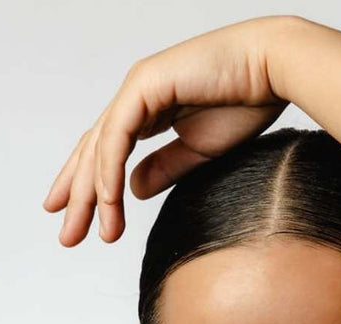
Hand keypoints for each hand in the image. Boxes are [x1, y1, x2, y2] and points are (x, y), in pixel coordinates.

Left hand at [41, 16, 292, 246]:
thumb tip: (133, 190)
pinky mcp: (145, 84)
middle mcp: (136, 97)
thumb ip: (163, 169)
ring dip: (90, 193)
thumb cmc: (245, 103)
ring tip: (85, 230)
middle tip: (68, 236)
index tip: (77, 220)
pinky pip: (117, 134)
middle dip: (78, 197)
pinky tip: (106, 200)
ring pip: (100, 146)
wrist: (272, 70)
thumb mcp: (197, 151)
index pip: (105, 152)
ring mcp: (137, 88)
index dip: (88, 187)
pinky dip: (108, 169)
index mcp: (147, 110)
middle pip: (93, 152)